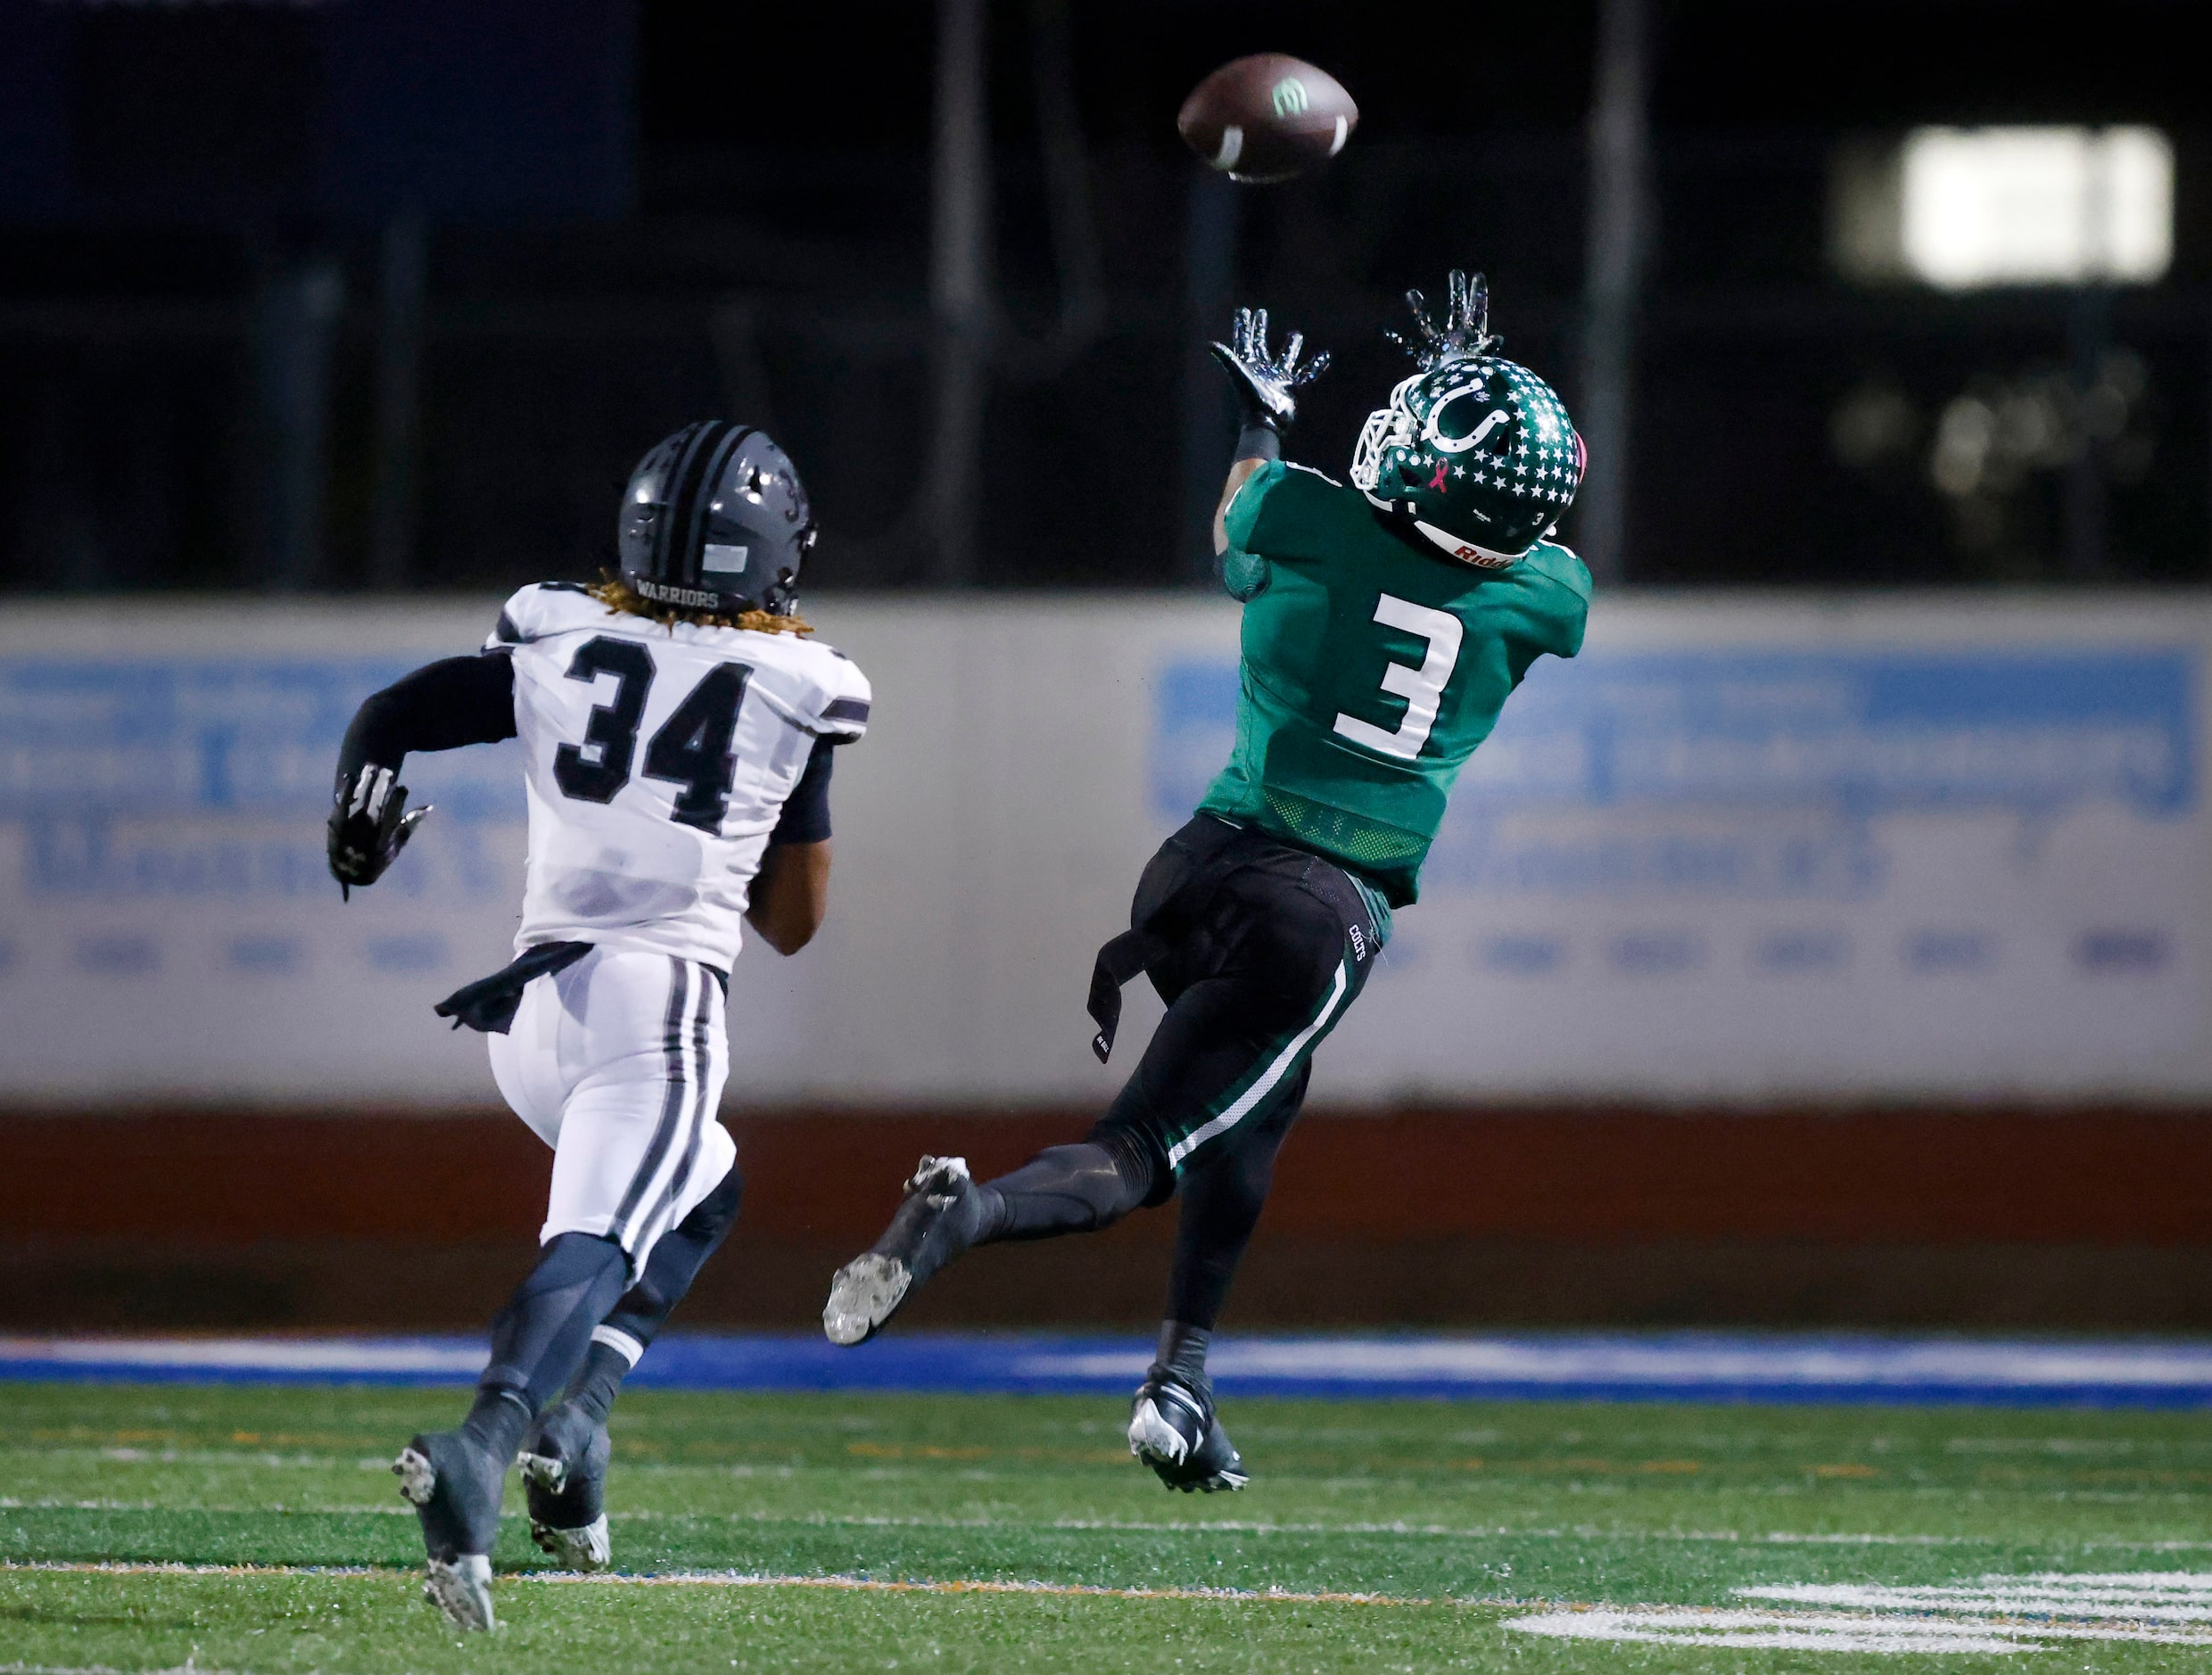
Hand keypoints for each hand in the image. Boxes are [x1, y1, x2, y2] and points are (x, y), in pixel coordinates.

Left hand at [328, 764, 431, 898]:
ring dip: (365, 784)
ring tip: (372, 766)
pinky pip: (341, 804)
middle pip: (375, 806)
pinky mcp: (337, 823)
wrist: (349, 870)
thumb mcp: (397, 845)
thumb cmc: (379, 856)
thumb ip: (410, 825)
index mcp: (383, 840)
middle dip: (381, 788)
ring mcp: (350, 828)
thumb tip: (429, 807)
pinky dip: (346, 790)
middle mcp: (366, 834)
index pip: (392, 817)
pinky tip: (352, 776)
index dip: (397, 802)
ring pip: (359, 802)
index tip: (402, 787)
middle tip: (388, 771)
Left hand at [1209, 307, 1330, 430]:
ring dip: (1290, 346)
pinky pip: (1307, 374)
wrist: (1266, 423)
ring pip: (1285, 358)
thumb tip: (1210, 344)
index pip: (1245, 340)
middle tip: (1261, 313)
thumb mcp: (1239, 376)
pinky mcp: (1293, 388)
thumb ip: (1227, 359)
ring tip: (1296, 334)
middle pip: (1261, 344)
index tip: (1244, 310)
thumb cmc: (1251, 401)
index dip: (1244, 326)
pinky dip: (1316, 366)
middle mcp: (1263, 370)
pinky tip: (1325, 355)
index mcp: (1249, 365)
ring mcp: (1278, 379)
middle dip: (1260, 328)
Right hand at [1387, 269, 1498, 367]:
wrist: (1458, 398)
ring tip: (1410, 293)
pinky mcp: (1428, 358)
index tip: (1478, 275)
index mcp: (1471, 335)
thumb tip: (1497, 338)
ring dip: (1419, 308)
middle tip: (1455, 272)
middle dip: (1456, 291)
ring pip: (1427, 322)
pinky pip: (1410, 346)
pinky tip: (1385, 330)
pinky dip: (1398, 339)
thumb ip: (1487, 349)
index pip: (1476, 310)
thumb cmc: (1471, 378)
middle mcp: (1456, 336)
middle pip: (1456, 308)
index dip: (1477, 293)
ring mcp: (1440, 346)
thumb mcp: (1480, 362)